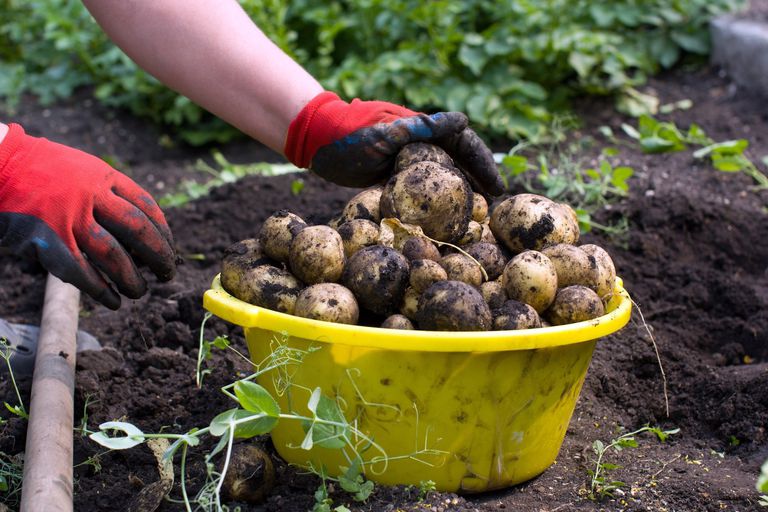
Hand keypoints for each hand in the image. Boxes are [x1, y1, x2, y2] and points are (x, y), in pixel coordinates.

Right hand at [0, 124, 175, 308]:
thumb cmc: (44, 172)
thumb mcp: (83, 171)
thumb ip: (110, 194)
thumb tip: (143, 230)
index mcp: (103, 177)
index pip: (147, 207)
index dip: (164, 232)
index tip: (170, 248)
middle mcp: (90, 197)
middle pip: (138, 231)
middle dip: (158, 256)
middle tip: (166, 273)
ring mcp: (69, 220)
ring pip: (114, 256)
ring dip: (132, 279)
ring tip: (140, 291)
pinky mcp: (48, 242)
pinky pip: (83, 273)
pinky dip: (102, 290)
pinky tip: (113, 301)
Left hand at [284, 92, 503, 194]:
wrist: (316, 142)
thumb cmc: (350, 135)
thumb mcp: (388, 132)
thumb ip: (422, 128)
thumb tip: (463, 120)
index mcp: (422, 128)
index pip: (463, 144)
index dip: (483, 165)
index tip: (498, 188)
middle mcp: (418, 143)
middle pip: (456, 162)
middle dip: (477, 182)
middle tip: (494, 205)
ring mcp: (405, 160)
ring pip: (439, 177)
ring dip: (458, 194)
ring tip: (475, 215)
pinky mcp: (391, 176)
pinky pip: (418, 189)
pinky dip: (432, 202)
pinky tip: (439, 219)